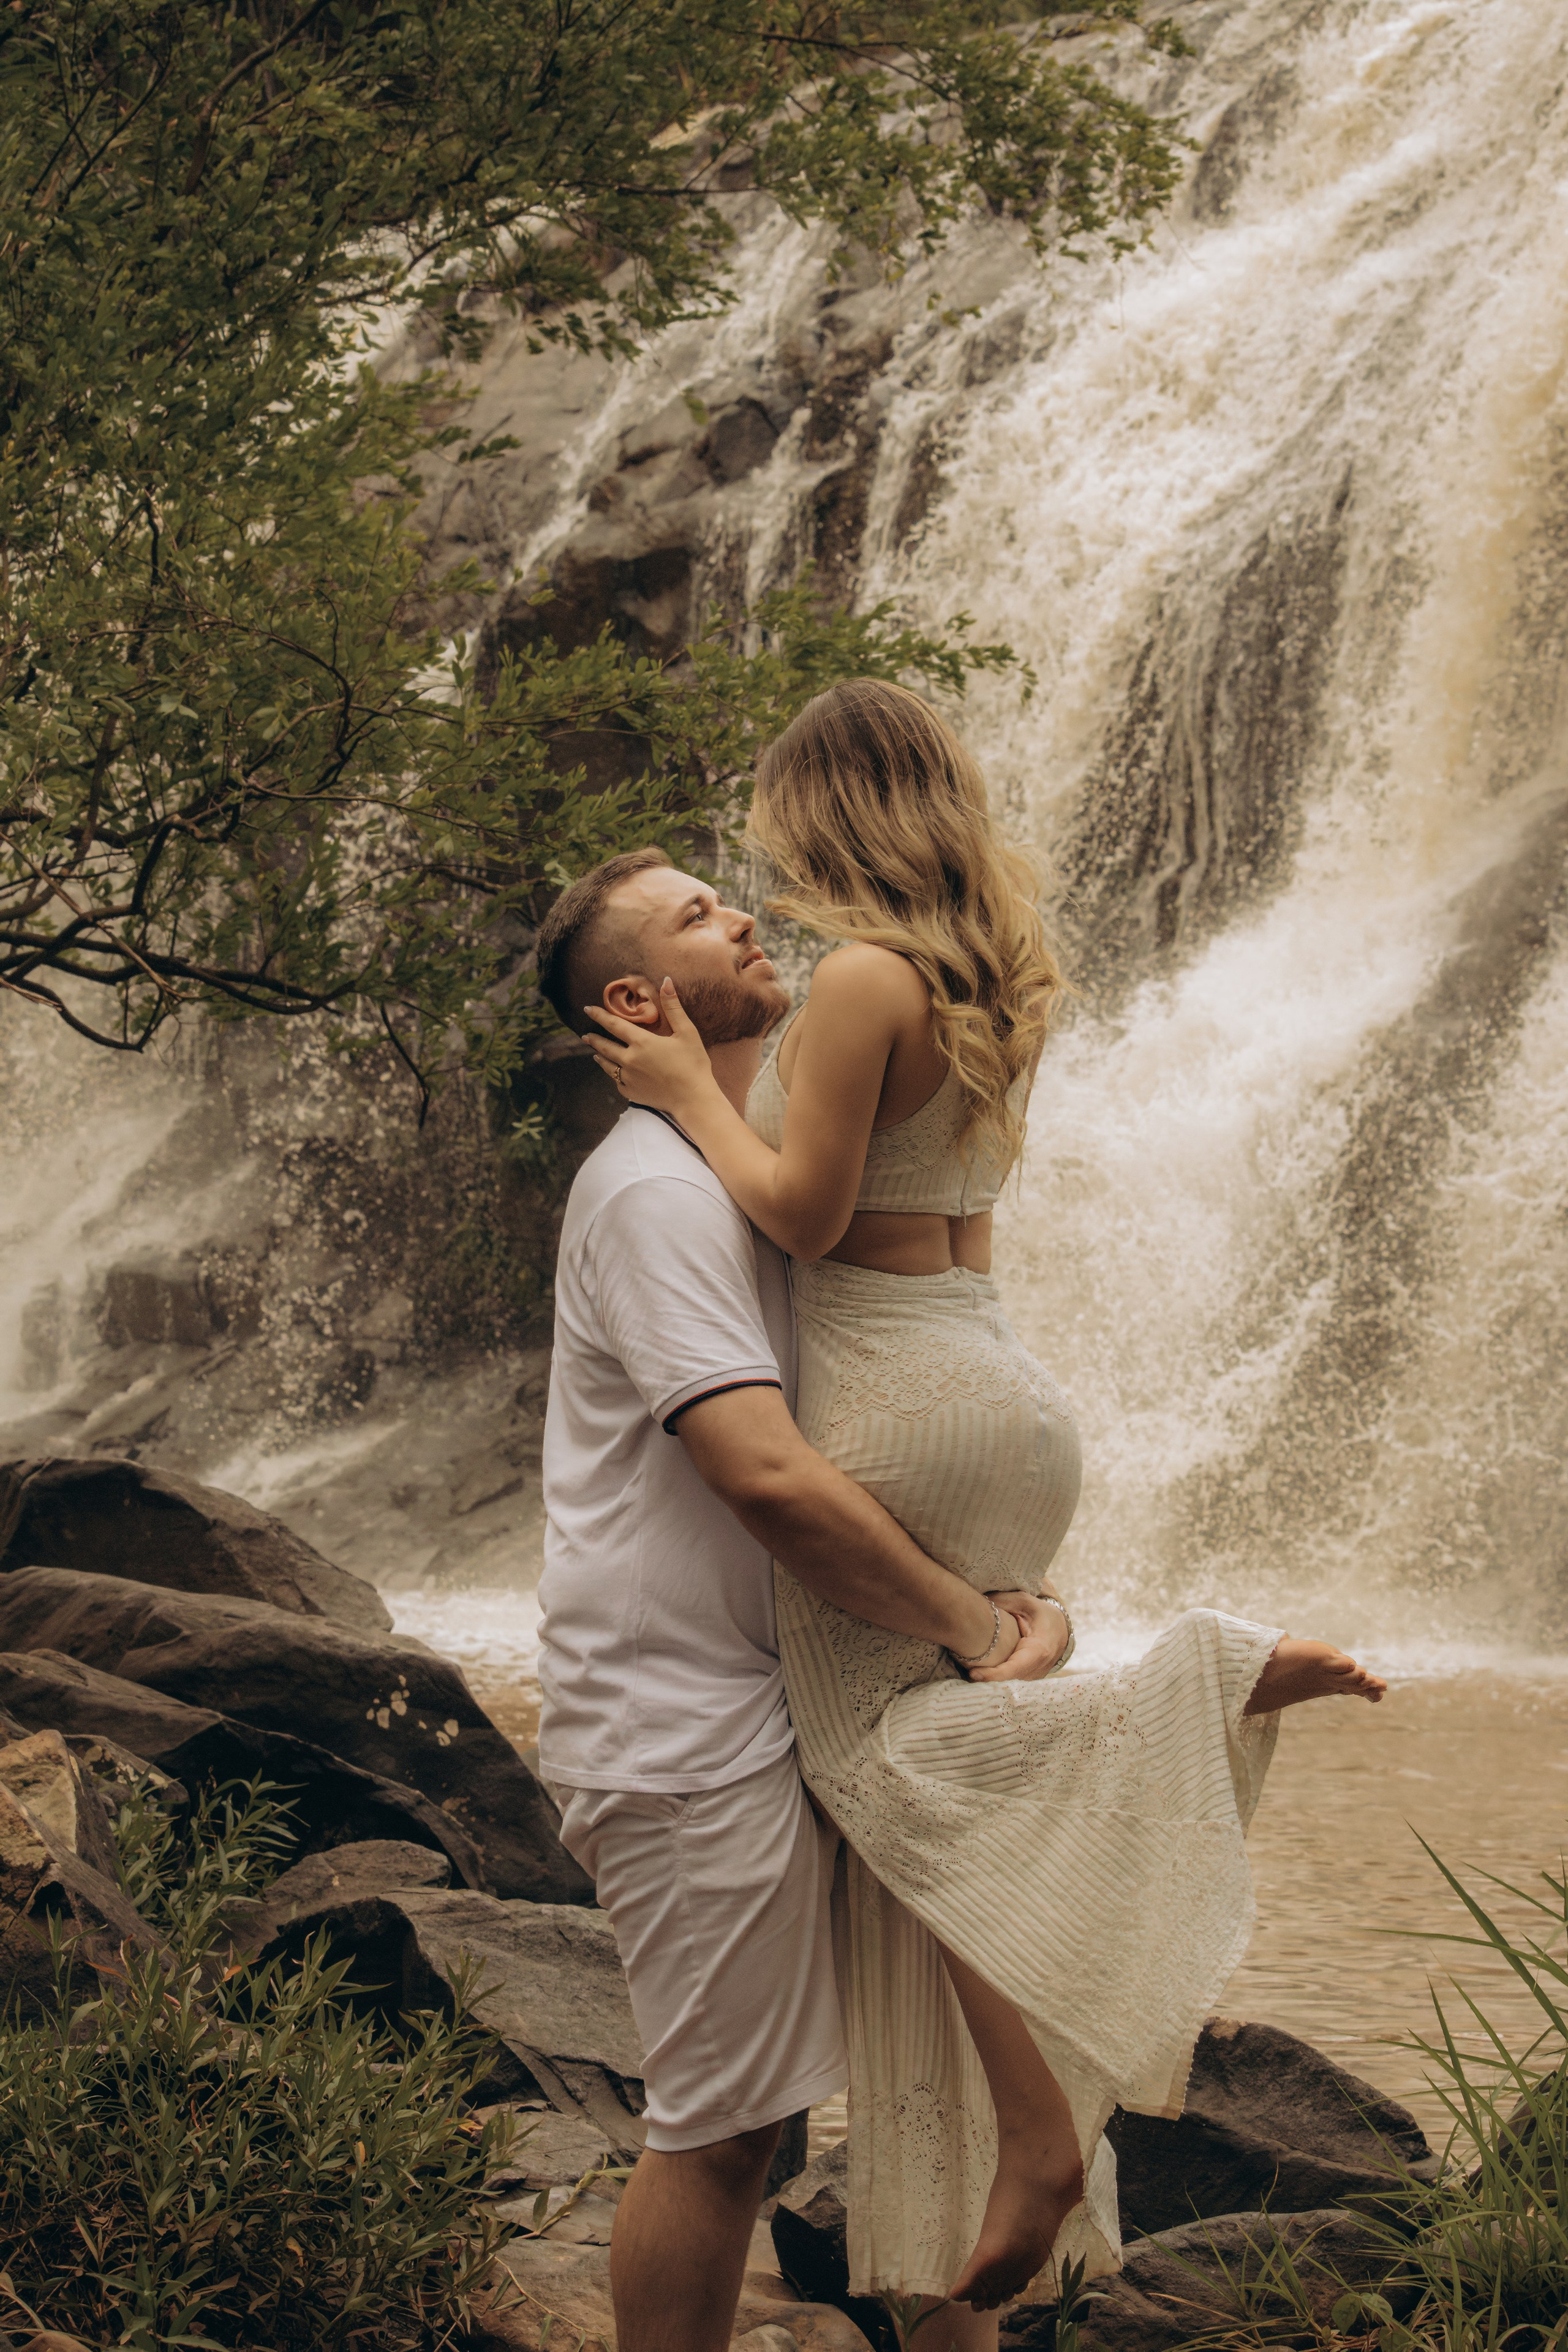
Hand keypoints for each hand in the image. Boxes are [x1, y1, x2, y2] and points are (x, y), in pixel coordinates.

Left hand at [584, 978, 714, 1113]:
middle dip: (594, 1039)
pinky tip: (614, 1073)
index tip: (587, 1009)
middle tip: (584, 1035)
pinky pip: (617, 1082)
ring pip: (607, 1065)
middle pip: (605, 1046)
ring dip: (599, 1057)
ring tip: (594, 1053)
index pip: (614, 1024)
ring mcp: (628, 1078)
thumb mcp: (687, 1032)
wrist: (693, 1099)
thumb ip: (673, 1007)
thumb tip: (666, 981)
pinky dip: (613, 1075)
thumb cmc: (693, 1064)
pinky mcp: (631, 1093)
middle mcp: (630, 1059)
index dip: (599, 1015)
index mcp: (641, 1042)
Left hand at [971, 1590, 1070, 1681]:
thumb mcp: (1024, 1602)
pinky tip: (980, 1670)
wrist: (1060, 1628)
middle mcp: (1037, 1668)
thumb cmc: (1041, 1614)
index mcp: (1039, 1650)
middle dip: (986, 1677)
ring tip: (967, 1670)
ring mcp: (1033, 1676)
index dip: (994, 1674)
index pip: (1014, 1668)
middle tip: (963, 1671)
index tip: (974, 1673)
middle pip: (1008, 1679)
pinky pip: (1010, 1680)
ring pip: (1008, 1682)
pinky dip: (996, 1677)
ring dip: (989, 1679)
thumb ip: (1002, 1602)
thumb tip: (976, 1601)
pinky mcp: (1028, 1678)